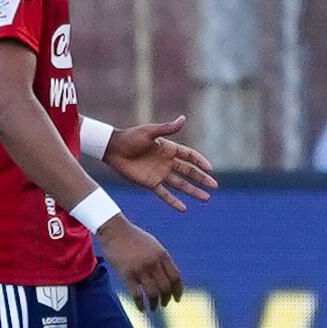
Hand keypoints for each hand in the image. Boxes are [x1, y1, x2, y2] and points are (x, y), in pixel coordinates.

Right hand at [95, 213, 187, 311]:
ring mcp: (140, 269)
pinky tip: (141, 308)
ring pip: (152, 293)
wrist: (114, 230)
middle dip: (166, 299)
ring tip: (154, 308)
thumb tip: (169, 276)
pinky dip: (141, 304)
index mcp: (162, 255)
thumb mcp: (153, 245)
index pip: (175, 278)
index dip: (178, 291)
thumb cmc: (133, 237)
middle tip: (164, 304)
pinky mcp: (127, 274)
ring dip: (154, 304)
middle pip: (165, 287)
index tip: (177, 299)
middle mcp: (154, 263)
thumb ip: (162, 259)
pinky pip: (137, 295)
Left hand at [102, 115, 218, 197]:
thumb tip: (183, 118)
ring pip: (181, 185)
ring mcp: (160, 174)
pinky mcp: (150, 183)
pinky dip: (174, 202)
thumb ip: (167, 128)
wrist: (112, 149)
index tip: (210, 169)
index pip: (189, 156)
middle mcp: (167, 162)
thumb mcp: (150, 132)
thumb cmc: (130, 137)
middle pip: (189, 172)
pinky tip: (184, 208)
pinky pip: (165, 194)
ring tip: (206, 199)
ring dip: (193, 191)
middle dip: (202, 179)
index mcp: (168, 148)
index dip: (200, 162)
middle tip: (214, 187)